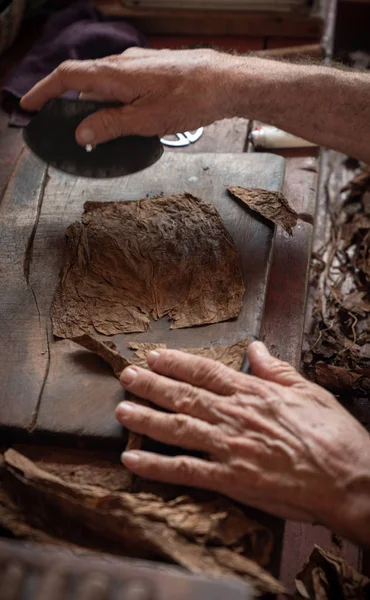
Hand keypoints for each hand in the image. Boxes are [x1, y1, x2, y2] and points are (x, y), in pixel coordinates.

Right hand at [20, 47, 240, 145]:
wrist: (225, 82)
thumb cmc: (188, 98)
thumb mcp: (144, 120)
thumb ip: (110, 125)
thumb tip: (82, 132)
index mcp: (114, 74)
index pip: (67, 77)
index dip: (44, 91)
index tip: (29, 104)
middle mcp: (123, 63)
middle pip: (86, 82)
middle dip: (74, 104)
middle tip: (72, 129)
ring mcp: (139, 64)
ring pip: (107, 84)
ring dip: (99, 105)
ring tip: (106, 130)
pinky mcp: (154, 70)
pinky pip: (125, 84)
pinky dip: (118, 100)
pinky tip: (131, 118)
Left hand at [116, 341, 369, 545]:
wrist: (348, 478)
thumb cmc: (332, 435)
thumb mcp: (308, 391)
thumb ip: (276, 369)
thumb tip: (257, 347)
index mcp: (253, 393)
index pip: (205, 372)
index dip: (176, 363)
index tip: (155, 356)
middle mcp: (234, 416)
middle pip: (184, 396)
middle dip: (151, 384)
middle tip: (126, 376)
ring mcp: (229, 447)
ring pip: (177, 428)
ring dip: (145, 418)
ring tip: (121, 410)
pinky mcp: (230, 479)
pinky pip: (185, 471)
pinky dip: (155, 466)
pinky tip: (132, 461)